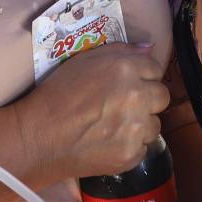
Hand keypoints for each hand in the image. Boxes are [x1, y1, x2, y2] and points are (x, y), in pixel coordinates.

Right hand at [11, 43, 168, 182]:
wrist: (39, 137)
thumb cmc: (57, 93)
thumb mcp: (84, 60)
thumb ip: (121, 51)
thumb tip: (148, 47)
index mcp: (126, 69)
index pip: (155, 68)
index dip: (141, 76)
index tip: (127, 84)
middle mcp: (137, 96)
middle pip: (162, 96)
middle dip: (147, 99)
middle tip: (125, 105)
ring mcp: (137, 128)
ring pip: (154, 124)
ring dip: (140, 124)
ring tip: (114, 126)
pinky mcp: (132, 154)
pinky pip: (143, 147)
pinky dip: (130, 145)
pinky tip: (108, 142)